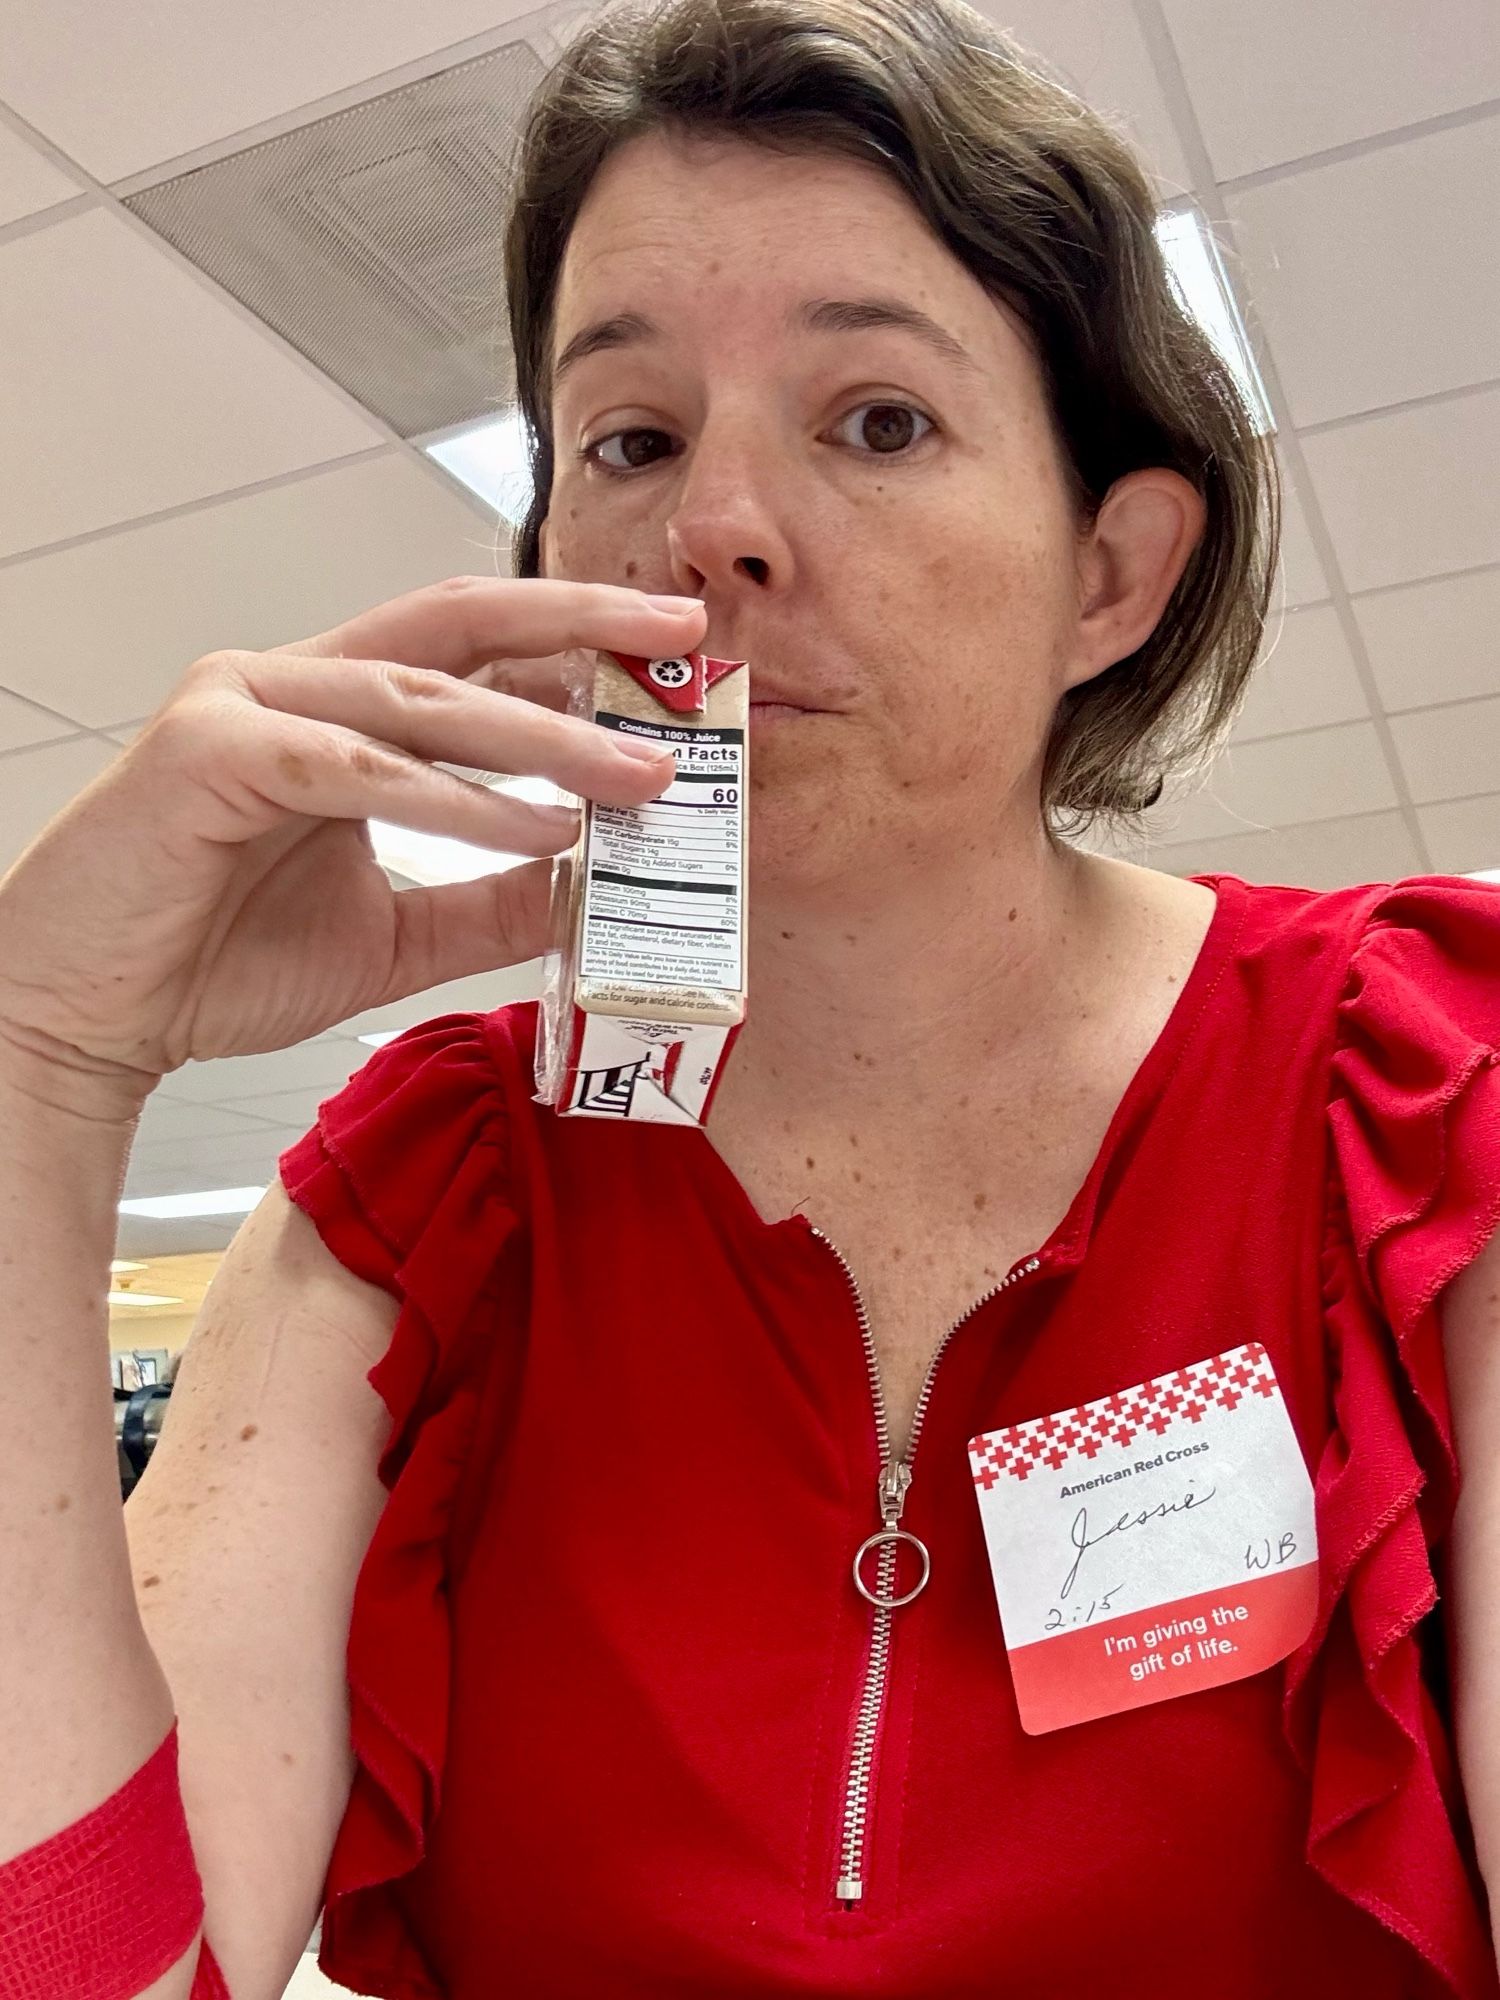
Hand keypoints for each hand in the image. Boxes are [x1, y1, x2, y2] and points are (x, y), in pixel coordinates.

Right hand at [0, 575, 705, 1101]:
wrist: (90, 1019)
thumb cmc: (217, 961)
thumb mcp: (396, 934)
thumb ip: (490, 899)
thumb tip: (594, 876)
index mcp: (340, 711)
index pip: (477, 654)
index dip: (577, 651)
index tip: (675, 670)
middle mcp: (296, 684)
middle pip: (460, 625)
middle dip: (581, 624)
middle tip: (685, 634)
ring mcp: (246, 704)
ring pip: (421, 696)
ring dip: (542, 733)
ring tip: (638, 771)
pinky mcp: (208, 751)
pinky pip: (357, 768)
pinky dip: (455, 800)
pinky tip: (540, 825)